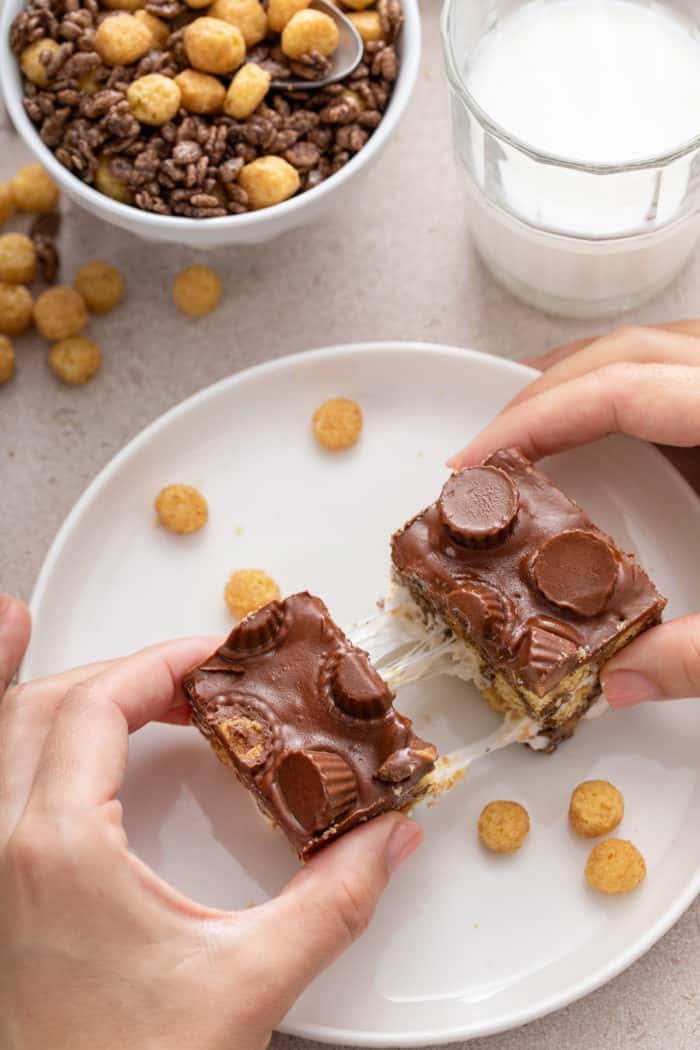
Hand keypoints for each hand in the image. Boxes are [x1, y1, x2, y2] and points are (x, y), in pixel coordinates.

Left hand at [0, 595, 421, 1049]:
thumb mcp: (249, 982)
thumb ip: (333, 901)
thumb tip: (386, 839)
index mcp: (59, 849)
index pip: (98, 705)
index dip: (161, 662)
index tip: (215, 658)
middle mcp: (6, 849)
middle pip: (45, 704)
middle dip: (124, 673)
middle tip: (194, 681)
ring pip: (7, 738)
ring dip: (65, 693)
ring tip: (127, 683)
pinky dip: (18, 739)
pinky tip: (58, 745)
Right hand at [448, 323, 699, 709]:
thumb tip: (621, 682)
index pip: (621, 389)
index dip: (536, 418)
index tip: (475, 462)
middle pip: (626, 352)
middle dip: (541, 394)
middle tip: (483, 452)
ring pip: (652, 350)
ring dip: (580, 381)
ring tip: (522, 425)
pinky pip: (672, 372)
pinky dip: (621, 391)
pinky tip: (598, 428)